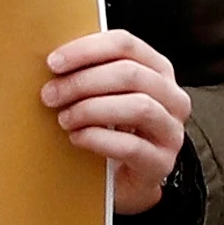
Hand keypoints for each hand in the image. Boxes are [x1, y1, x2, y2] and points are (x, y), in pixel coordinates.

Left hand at [43, 31, 191, 215]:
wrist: (126, 180)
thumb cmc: (113, 130)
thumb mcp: (108, 95)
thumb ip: (93, 74)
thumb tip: (55, 62)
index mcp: (159, 70)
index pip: (125, 44)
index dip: (87, 49)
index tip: (54, 62)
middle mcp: (173, 97)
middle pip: (130, 74)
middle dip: (83, 81)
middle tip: (51, 94)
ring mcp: (171, 131)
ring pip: (138, 106)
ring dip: (92, 109)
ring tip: (65, 118)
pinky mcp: (162, 162)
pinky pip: (131, 146)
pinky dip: (98, 139)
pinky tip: (77, 138)